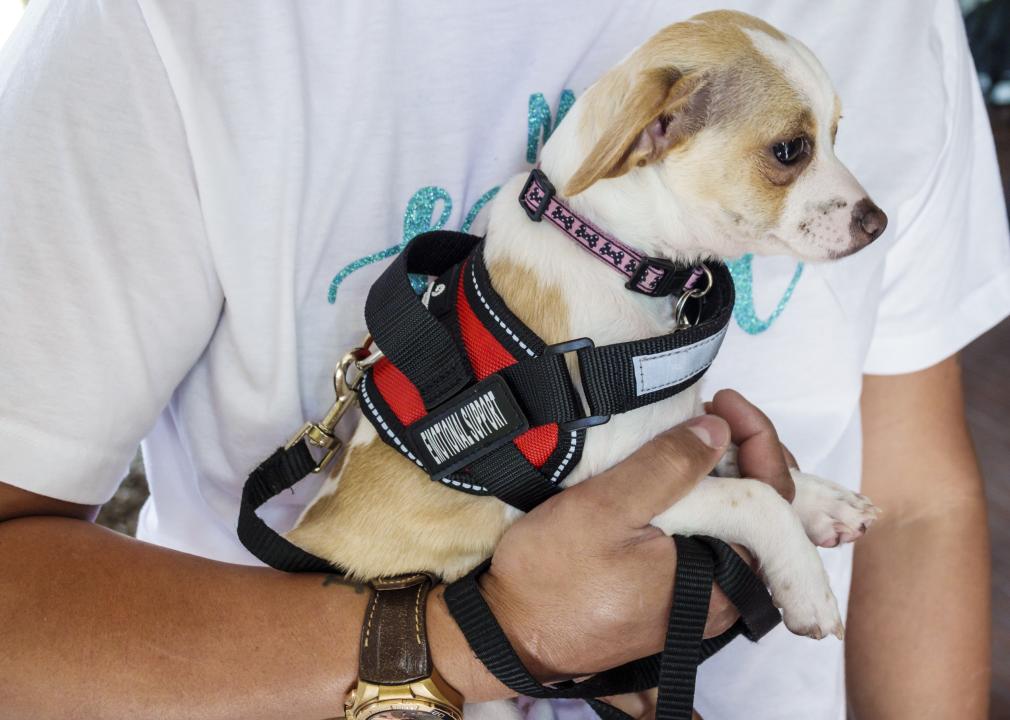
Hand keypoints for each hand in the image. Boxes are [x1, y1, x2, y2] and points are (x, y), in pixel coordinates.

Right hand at [479, 390, 794, 681]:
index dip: (757, 438)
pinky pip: (705, 539)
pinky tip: (674, 475)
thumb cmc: (552, 577)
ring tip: (690, 434)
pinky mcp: (669, 595)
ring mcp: (695, 598)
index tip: (721, 400)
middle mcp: (721, 595)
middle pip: (764, 512)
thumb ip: (666, 466)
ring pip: (733, 525)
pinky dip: (700, 500)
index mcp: (722, 577)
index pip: (776, 497)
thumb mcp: (605, 508)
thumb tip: (717, 428)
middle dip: (745, 453)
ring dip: (721, 475)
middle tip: (710, 411)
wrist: (507, 632)